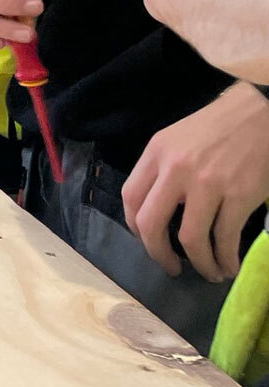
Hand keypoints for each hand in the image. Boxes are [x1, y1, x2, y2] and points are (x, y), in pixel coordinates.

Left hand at [123, 83, 268, 280]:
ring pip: (190, 239)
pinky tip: (229, 266)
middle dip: (158, 254)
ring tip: (210, 272)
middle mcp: (175, 169)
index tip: (148, 241)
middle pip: (151, 224)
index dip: (136, 227)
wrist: (260, 114)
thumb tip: (156, 211)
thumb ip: (162, 170)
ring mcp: (207, 183)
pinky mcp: (238, 195)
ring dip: (200, 264)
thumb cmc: (218, 128)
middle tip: (171, 268)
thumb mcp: (177, 140)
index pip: (131, 198)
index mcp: (156, 153)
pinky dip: (226, 259)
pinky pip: (225, 239)